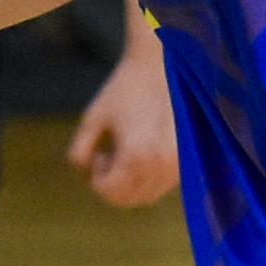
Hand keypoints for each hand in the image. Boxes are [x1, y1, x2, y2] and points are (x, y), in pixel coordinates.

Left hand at [68, 21, 179, 208]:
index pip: (109, 192)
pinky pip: (163, 184)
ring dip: (131, 184)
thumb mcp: (93, 117)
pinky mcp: (186, 160)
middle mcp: (161, 167)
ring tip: (127, 149)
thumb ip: (79, 151)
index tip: (99, 152)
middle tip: (109, 153)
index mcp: (136, 157)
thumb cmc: (124, 88)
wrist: (161, 66)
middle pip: (128, 199)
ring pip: (148, 196)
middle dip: (112, 183)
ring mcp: (177, 166)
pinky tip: (144, 149)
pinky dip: (149, 177)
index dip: (96, 177)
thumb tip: (85, 173)